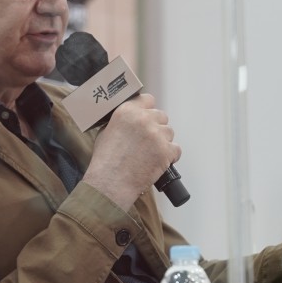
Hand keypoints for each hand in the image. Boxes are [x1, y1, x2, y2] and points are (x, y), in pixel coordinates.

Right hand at [83, 93, 180, 209]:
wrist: (111, 182)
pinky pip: (176, 149)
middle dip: (156, 127)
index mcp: (127, 111)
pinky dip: (170, 156)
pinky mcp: (166, 151)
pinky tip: (158, 162)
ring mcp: (156, 135)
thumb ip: (122, 121)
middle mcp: (143, 119)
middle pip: (161, 116)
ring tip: (150, 154)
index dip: (148, 109)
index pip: (148, 99)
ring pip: (169, 132)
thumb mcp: (106, 131)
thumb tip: (131, 121)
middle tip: (147, 141)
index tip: (147, 118)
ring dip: (163, 141)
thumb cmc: (106, 161)